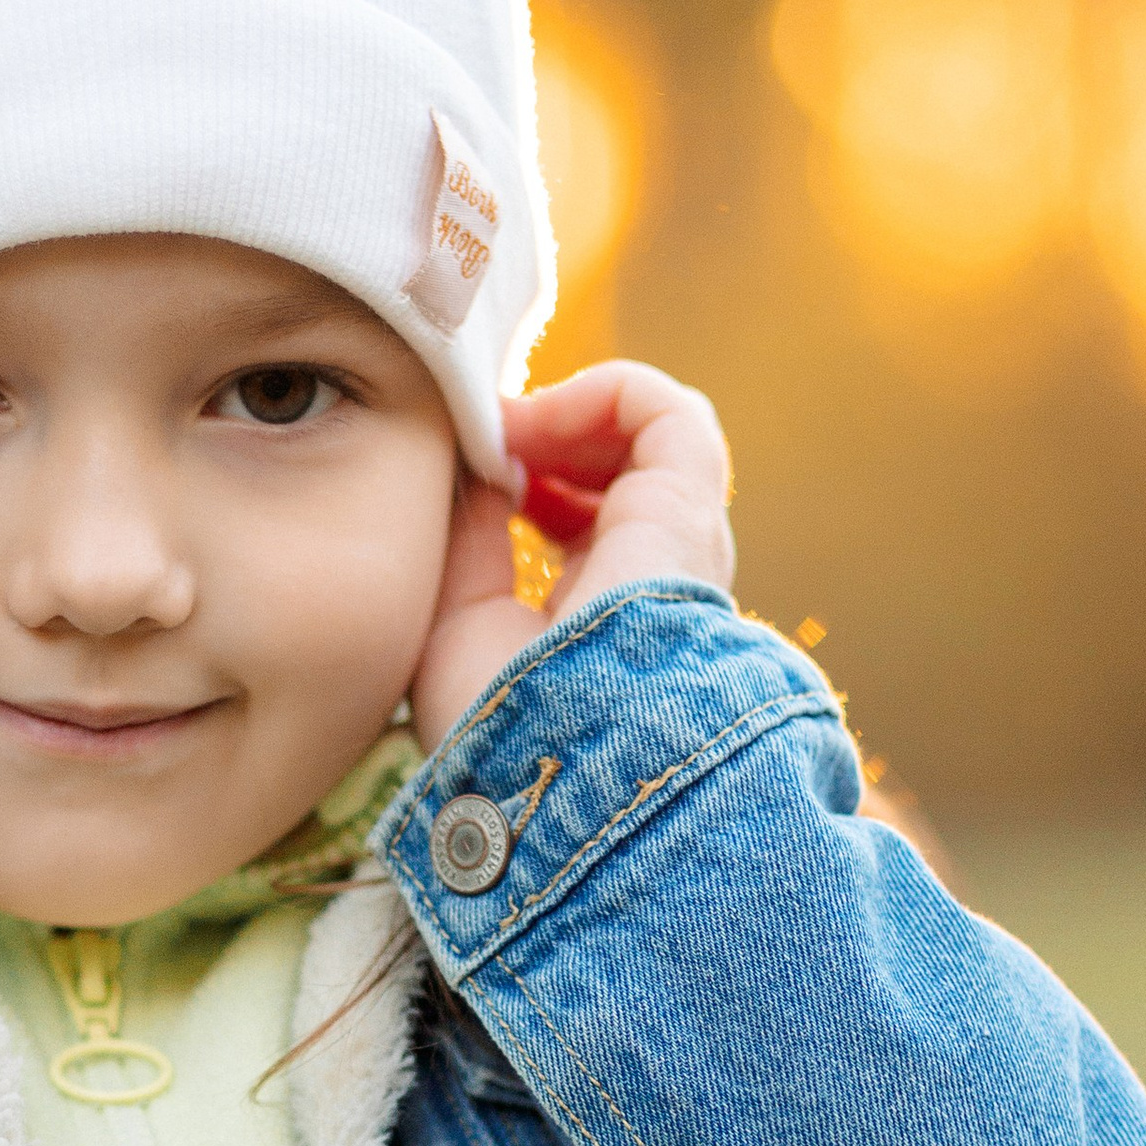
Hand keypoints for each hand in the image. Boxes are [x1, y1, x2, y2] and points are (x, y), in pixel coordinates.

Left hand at [408, 361, 733, 754]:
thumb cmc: (494, 720)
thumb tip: (475, 470)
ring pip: (645, 438)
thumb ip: (468, 542)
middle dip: (546, 441)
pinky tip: (535, 422)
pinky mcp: (687, 504)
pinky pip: (665, 411)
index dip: (526, 481)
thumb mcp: (457, 624)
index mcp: (604, 621)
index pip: (584, 527)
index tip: (467, 478)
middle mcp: (652, 580)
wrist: (550, 755)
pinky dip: (598, 390)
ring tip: (506, 430)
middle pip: (615, 475)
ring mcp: (676, 542)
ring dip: (565, 413)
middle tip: (483, 442)